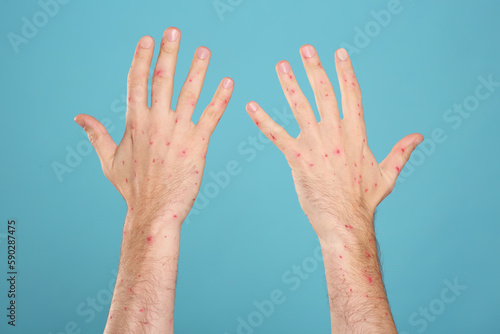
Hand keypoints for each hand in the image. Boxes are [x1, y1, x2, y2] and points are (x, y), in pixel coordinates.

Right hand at [75, 28, 233, 222]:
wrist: (154, 211)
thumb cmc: (133, 188)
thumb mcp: (109, 159)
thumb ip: (96, 134)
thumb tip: (78, 117)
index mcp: (135, 122)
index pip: (137, 81)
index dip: (142, 58)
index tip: (147, 39)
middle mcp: (156, 122)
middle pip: (163, 79)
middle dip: (169, 52)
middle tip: (174, 31)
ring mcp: (178, 132)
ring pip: (190, 93)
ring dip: (198, 69)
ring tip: (204, 51)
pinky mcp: (198, 144)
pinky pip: (212, 116)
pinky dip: (221, 98)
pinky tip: (229, 82)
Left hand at [246, 45, 421, 237]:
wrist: (346, 221)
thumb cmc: (365, 200)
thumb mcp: (388, 173)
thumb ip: (401, 151)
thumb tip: (419, 137)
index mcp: (356, 133)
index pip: (351, 94)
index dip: (344, 71)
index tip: (339, 53)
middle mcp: (335, 133)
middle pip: (323, 93)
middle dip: (314, 68)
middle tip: (305, 49)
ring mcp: (315, 144)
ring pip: (300, 107)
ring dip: (289, 84)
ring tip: (281, 65)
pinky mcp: (297, 158)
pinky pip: (277, 135)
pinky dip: (263, 120)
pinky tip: (251, 106)